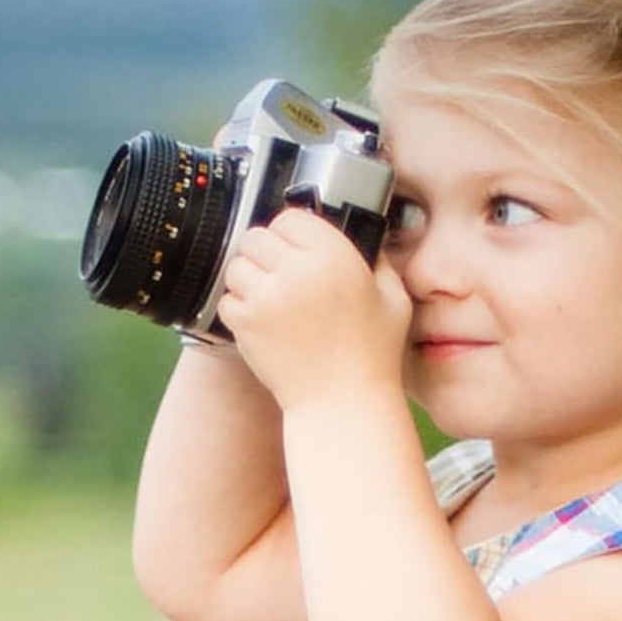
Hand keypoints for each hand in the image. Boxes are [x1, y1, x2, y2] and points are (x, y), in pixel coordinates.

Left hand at [214, 208, 411, 413]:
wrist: (343, 403)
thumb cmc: (372, 356)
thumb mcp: (394, 298)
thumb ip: (378, 260)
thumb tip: (365, 236)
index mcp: (335, 257)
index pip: (291, 217)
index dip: (292, 233)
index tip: (296, 248)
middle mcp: (298, 271)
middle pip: (256, 236)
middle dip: (265, 253)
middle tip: (278, 274)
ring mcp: (267, 297)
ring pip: (236, 265)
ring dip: (248, 278)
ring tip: (269, 298)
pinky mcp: (247, 323)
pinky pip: (227, 299)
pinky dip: (239, 308)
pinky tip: (262, 321)